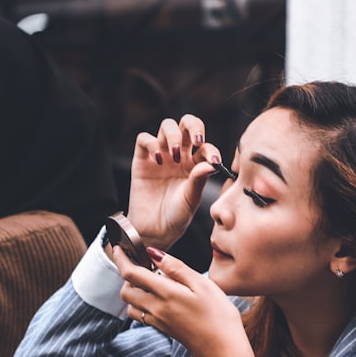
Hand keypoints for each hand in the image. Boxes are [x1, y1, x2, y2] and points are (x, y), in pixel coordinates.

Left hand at [112, 245, 258, 356]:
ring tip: (153, 282)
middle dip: (128, 276)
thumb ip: (176, 268)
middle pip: (125, 291)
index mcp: (165, 294)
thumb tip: (153, 253)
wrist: (224, 352)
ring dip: (134, 292)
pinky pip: (141, 316)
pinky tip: (160, 299)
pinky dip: (141, 304)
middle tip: (144, 266)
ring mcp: (158, 322)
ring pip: (131, 305)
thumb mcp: (203, 285)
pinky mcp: (163, 330)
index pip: (131, 274)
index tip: (119, 248)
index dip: (121, 258)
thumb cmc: (219, 317)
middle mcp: (156, 309)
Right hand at [127, 114, 219, 249]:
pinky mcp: (141, 160)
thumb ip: (199, 180)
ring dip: (173, 135)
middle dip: (193, 125)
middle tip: (196, 140)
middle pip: (186, 125)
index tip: (214, 162)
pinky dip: (151, 143)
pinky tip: (158, 160)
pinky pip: (144, 139)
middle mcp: (178, 157)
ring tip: (173, 154)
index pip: (205, 146)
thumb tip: (210, 163)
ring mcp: (160, 156)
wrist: (153, 231)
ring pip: (167, 127)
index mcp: (195, 165)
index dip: (211, 150)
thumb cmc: (175, 217)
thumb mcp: (191, 200)